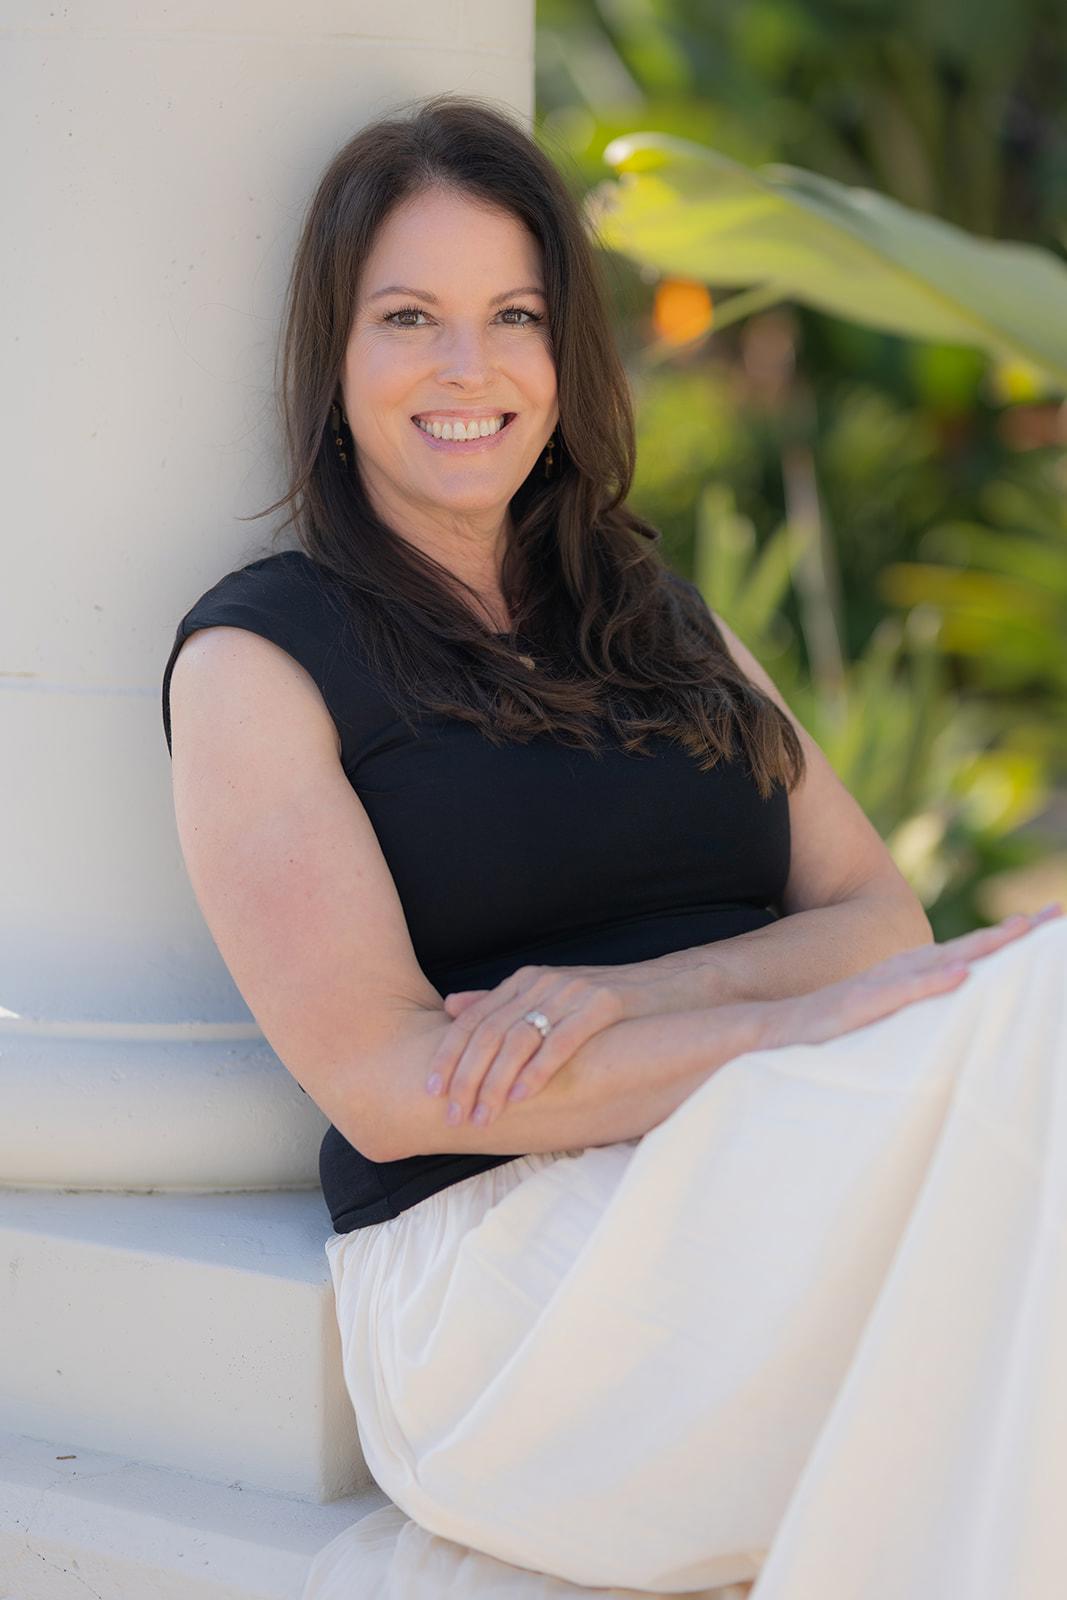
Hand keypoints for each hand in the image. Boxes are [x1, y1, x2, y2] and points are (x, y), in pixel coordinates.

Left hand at [426, 964, 626, 1130]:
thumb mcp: (547, 1000)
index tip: (431, 1089)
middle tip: (454, 1114)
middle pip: (490, 1031)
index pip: (473, 1018)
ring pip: (520, 1038)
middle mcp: (542, 982)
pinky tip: (522, 1096)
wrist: (667, 989)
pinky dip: (538, 1071)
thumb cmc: (602, 1005)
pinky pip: (562, 1040)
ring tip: (483, 1116)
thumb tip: (451, 1007)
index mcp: (524, 982)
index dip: (449, 1054)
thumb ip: (500, 1004)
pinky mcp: (603, 1003)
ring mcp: (572, 991)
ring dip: (496, 1082)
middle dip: (467, 1077)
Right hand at [757, 903, 1062, 1051]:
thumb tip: (897, 1036)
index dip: (989, 948)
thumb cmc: (776, 1042)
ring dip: (979, 949)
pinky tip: (964, 976)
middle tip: (1055, 917)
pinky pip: (891, 996)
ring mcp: (861, 994)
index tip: (1033, 930)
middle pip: (952, 954)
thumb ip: (868, 1030)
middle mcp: (877, 984)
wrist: (726, 1034)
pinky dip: (927, 984)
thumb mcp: (838, 1038)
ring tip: (1026, 931)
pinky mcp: (841, 1011)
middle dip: (1004, 938)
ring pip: (930, 966)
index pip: (946, 965)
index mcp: (881, 991)